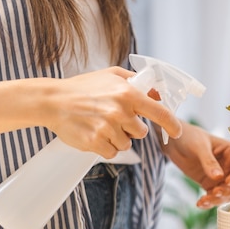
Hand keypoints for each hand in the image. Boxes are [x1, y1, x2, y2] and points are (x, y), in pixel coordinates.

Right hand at [48, 67, 181, 158]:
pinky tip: (94, 134)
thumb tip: (157, 93)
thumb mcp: (111, 75)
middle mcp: (120, 111)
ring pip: (126, 144)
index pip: (160, 113)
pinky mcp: (95, 142)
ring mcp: (107, 128)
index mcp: (128, 94)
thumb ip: (136, 82)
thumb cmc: (83, 88)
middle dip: (132, 129)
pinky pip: (112, 153)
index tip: (176, 131)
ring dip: (117, 138)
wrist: (52, 101)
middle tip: (114, 119)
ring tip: (100, 124)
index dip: (172, 124)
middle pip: (141, 133)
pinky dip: (105, 147)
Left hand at [160, 122, 229, 207]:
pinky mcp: (209, 184)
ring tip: (204, 200)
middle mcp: (229, 166)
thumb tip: (218, 177)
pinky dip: (208, 202)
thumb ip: (209, 162)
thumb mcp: (199, 147)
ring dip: (218, 199)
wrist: (174, 141)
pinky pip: (213, 197)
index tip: (228, 182)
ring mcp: (220, 177)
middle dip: (227, 191)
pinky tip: (200, 203)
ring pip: (226, 194)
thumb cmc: (189, 136)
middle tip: (215, 192)